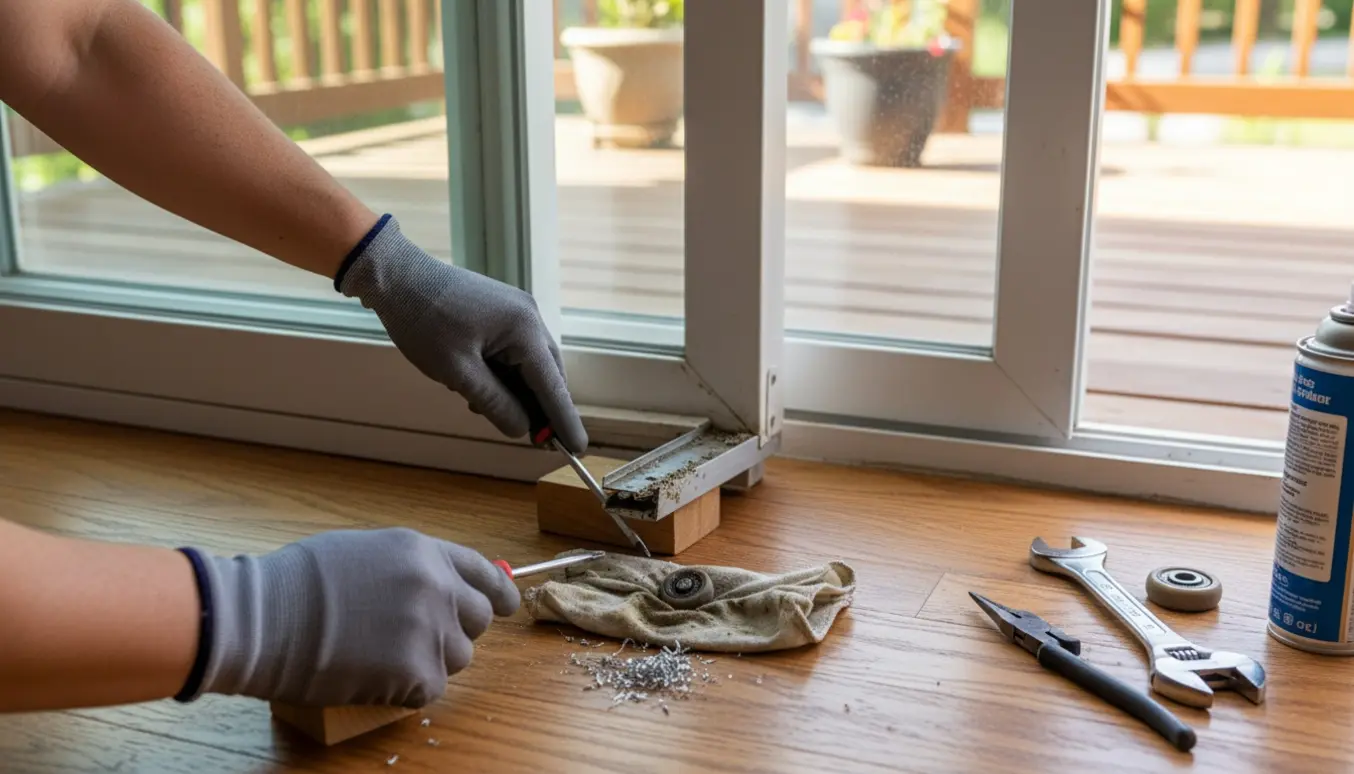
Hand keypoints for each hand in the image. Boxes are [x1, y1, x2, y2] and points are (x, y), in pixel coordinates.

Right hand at [192, 528, 519, 707]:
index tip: (505, 606)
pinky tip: (373, 676)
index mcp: (424, 552)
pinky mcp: (418, 673)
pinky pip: (432, 688)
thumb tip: (437, 586)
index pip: (484, 574)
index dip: (497, 593)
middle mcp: (438, 587)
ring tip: (382, 656)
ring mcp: (431, 630)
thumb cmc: (299, 584)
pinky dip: (407, 690)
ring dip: (429, 662)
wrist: (265, 619)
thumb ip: (411, 567)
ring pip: (458, 657)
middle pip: (476, 620)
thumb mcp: (367, 550)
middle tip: (416, 639)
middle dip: (454, 631)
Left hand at [337, 215, 587, 452]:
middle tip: (535, 442)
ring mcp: (517, 311)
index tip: (579, 449)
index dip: (564, 420)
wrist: (397, 275)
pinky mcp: (502, 311)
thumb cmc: (423, 320)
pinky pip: (514, 351)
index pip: (553, 386)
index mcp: (524, 330)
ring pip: (530, 365)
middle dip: (541, 408)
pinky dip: (505, 374)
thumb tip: (523, 429)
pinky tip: (480, 388)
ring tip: (484, 410)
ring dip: (517, 392)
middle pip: (547, 375)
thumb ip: (495, 403)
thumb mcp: (458, 372)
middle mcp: (529, 317)